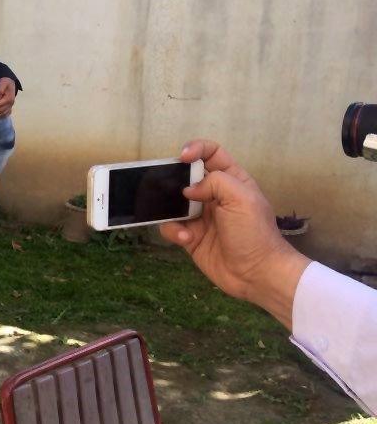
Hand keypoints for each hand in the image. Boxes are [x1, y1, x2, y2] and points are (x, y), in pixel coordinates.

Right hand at [159, 139, 309, 328]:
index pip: (211, 153)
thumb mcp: (242, 199)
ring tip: (182, 223)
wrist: (256, 274)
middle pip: (186, 176)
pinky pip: (171, 227)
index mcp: (232, 180)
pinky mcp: (190, 236)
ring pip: (173, 202)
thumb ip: (215, 182)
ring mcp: (200, 216)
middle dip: (173, 180)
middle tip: (168, 189)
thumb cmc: (254, 233)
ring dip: (171, 210)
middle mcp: (214, 195)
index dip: (196, 149)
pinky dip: (174, 232)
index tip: (182, 158)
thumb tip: (187, 189)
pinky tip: (187, 239)